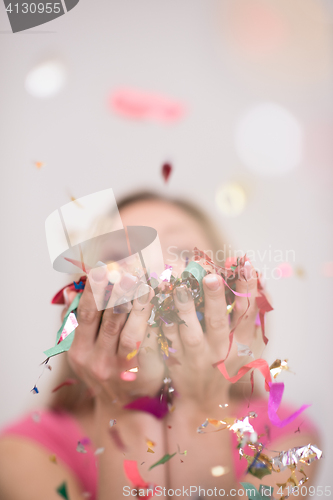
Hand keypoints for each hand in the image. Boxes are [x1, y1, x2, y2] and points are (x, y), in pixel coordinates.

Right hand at [65, 267, 164, 407]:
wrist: (120, 407)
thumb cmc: (103, 369)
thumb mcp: (82, 349)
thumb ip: (74, 322)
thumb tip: (70, 292)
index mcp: (76, 349)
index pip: (85, 314)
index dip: (94, 290)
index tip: (102, 267)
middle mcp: (91, 359)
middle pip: (103, 319)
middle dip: (114, 292)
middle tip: (123, 268)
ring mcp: (113, 367)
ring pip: (123, 329)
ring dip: (133, 303)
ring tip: (141, 281)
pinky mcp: (134, 372)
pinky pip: (140, 341)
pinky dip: (145, 318)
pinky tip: (152, 300)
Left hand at [161, 261, 259, 413]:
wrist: (204, 400)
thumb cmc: (228, 365)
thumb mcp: (246, 346)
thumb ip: (250, 317)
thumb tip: (258, 280)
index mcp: (240, 344)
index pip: (247, 313)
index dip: (248, 289)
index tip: (247, 265)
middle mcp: (220, 350)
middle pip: (218, 321)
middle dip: (215, 298)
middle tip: (210, 276)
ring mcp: (196, 356)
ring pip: (190, 331)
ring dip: (185, 308)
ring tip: (180, 286)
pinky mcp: (176, 359)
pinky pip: (168, 337)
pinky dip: (165, 320)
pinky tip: (160, 301)